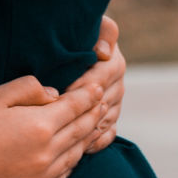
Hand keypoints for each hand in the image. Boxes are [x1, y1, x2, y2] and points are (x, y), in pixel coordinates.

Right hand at [0, 76, 105, 177]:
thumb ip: (28, 89)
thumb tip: (53, 94)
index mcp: (39, 126)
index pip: (75, 107)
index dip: (88, 95)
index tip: (98, 86)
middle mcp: (45, 155)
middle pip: (79, 133)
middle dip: (92, 116)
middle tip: (102, 105)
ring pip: (72, 159)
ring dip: (83, 142)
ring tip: (89, 130)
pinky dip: (67, 167)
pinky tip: (66, 159)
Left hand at [66, 15, 125, 153]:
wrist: (67, 55)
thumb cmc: (72, 38)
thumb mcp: (86, 31)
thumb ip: (101, 32)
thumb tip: (103, 52)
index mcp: (113, 61)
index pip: (102, 76)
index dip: (84, 84)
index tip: (63, 90)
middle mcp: (117, 83)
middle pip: (104, 100)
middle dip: (83, 109)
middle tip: (60, 118)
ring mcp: (115, 104)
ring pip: (105, 119)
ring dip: (89, 127)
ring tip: (67, 135)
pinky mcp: (110, 120)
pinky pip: (108, 134)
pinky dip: (96, 141)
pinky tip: (80, 146)